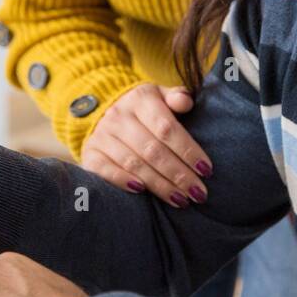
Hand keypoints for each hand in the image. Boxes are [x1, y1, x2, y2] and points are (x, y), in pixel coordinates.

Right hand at [79, 82, 212, 207]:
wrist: (102, 109)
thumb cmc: (144, 109)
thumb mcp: (160, 96)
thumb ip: (176, 97)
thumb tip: (186, 102)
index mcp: (140, 99)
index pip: (166, 127)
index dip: (187, 150)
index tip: (206, 169)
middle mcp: (119, 116)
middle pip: (152, 150)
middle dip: (179, 175)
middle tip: (199, 193)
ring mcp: (102, 135)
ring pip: (134, 163)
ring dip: (159, 185)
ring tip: (181, 200)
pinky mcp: (90, 153)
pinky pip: (105, 170)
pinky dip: (123, 181)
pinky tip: (142, 192)